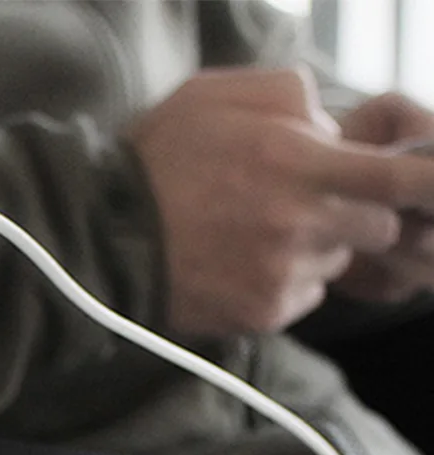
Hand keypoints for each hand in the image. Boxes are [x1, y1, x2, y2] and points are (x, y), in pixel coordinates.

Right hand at [126, 67, 433, 336]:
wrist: (101, 240)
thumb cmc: (155, 162)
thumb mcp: (215, 94)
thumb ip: (290, 95)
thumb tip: (330, 128)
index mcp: (296, 163)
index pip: (398, 178)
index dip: (427, 181)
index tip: (432, 183)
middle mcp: (299, 225)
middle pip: (376, 227)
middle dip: (353, 212)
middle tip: (303, 203)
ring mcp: (282, 276)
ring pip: (334, 263)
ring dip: (312, 248)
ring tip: (253, 236)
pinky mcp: (262, 314)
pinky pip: (301, 297)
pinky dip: (283, 282)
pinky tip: (239, 265)